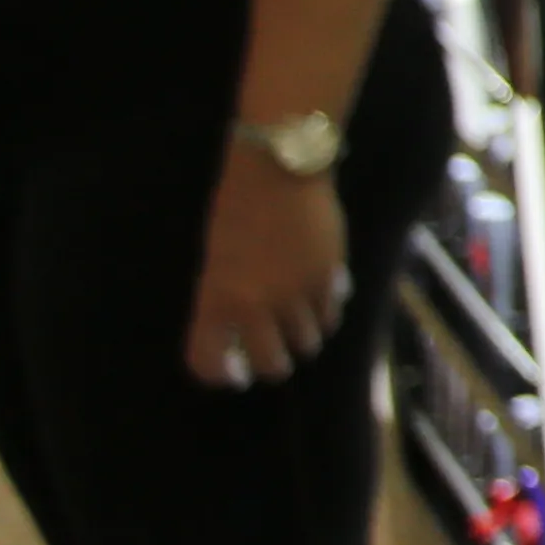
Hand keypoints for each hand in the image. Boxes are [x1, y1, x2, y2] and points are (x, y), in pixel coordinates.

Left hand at [187, 154, 347, 388]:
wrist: (277, 170)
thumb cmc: (235, 209)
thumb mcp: (216, 259)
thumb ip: (225, 298)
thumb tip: (242, 330)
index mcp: (216, 301)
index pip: (212, 363)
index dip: (224, 374)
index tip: (235, 372)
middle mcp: (255, 306)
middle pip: (272, 365)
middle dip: (274, 364)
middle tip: (275, 352)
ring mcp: (296, 294)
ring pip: (308, 343)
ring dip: (304, 336)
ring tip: (301, 321)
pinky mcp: (329, 278)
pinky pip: (332, 314)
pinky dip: (327, 312)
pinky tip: (321, 296)